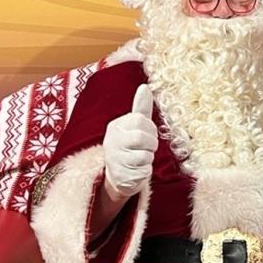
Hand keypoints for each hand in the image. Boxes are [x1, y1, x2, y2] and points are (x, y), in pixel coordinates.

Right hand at [103, 84, 157, 199]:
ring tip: (139, 159)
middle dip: (151, 144)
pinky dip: (146, 170)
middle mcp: (111, 141)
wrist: (119, 176)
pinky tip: (137, 169)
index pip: (140, 120)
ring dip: (148, 157)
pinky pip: (145, 169)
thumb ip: (140, 108)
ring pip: (146, 154)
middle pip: (143, 137)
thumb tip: (145, 87)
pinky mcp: (122, 175)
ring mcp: (115, 159)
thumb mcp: (134, 126)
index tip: (145, 135)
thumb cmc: (130, 147)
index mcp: (115, 126)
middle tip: (144, 148)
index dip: (149, 129)